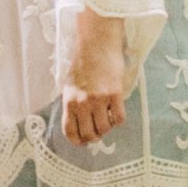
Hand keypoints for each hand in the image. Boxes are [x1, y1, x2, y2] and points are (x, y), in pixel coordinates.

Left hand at [60, 16, 127, 147]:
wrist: (97, 44)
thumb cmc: (83, 64)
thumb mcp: (70, 86)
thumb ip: (73, 105)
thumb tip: (79, 125)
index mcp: (68, 101)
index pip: (70, 131)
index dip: (78, 141)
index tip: (84, 142)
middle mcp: (82, 103)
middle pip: (89, 134)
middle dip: (95, 137)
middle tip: (99, 131)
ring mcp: (98, 99)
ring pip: (105, 128)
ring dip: (107, 128)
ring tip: (107, 118)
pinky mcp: (114, 94)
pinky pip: (119, 119)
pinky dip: (118, 120)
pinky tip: (116, 111)